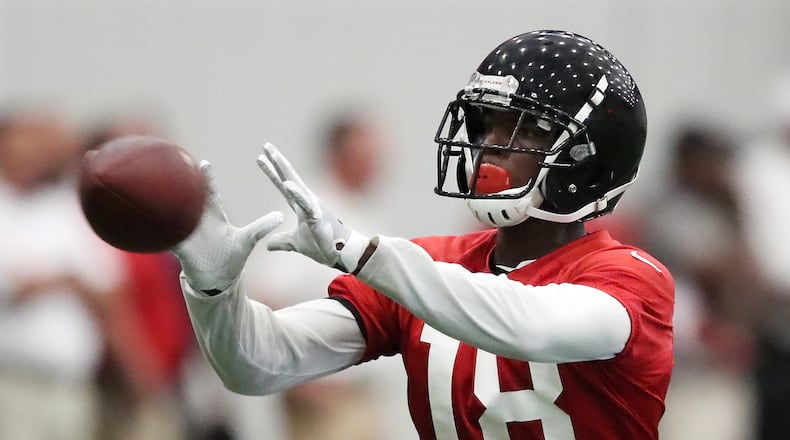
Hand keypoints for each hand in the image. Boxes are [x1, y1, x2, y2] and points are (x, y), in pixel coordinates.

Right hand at [172, 160, 283, 291]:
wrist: (218, 281)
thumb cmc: (231, 257)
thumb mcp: (247, 241)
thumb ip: (261, 228)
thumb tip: (281, 215)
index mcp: (213, 217)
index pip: (209, 193)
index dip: (208, 180)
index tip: (205, 163)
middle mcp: (197, 222)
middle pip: (187, 200)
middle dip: (181, 186)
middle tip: (174, 168)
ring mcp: (186, 235)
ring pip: (174, 216)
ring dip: (168, 206)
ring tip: (159, 190)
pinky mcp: (180, 250)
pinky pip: (168, 239)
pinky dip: (162, 234)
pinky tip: (154, 226)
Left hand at [257, 142, 369, 272]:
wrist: (340, 253)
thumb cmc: (322, 245)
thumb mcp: (295, 243)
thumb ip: (282, 241)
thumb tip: (268, 245)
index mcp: (300, 205)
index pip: (282, 185)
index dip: (272, 172)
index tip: (260, 158)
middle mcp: (306, 201)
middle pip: (288, 176)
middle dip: (277, 160)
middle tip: (266, 145)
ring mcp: (312, 206)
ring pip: (296, 183)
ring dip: (284, 168)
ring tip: (273, 155)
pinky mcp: (317, 215)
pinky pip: (305, 202)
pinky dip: (296, 193)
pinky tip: (286, 183)